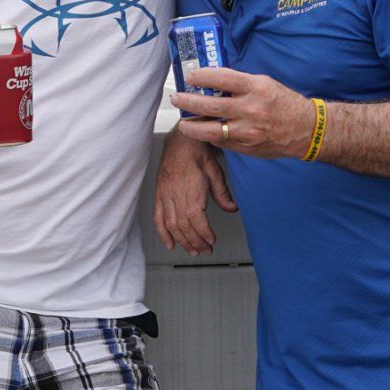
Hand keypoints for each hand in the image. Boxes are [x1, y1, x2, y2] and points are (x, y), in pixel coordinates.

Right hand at [152, 125, 236, 253]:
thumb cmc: (197, 152)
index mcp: (191, 188)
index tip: (212, 240)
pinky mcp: (159, 194)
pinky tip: (169, 243)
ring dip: (182, 240)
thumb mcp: (215, 171)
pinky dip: (162, 233)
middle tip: (205, 250)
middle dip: (195, 241)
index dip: (203, 233)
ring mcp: (165, 194)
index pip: (196, 219)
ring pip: (171, 225)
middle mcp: (175, 193)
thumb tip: (232, 208)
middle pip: (183, 226)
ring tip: (192, 250)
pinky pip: (158, 217)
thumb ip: (222, 192)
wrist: (180, 139)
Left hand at [171, 66, 312, 159]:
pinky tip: (202, 132)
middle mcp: (250, 109)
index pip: (221, 78)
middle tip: (177, 98)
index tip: (190, 77)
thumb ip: (239, 83)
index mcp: (256, 88)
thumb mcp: (264, 83)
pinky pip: (221, 142)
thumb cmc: (283, 103)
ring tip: (183, 122)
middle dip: (187, 101)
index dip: (201, 76)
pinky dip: (209, 136)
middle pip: (209, 105)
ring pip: (210, 130)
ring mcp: (247, 130)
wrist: (306, 129)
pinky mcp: (246, 147)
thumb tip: (211, 82)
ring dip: (191, 126)